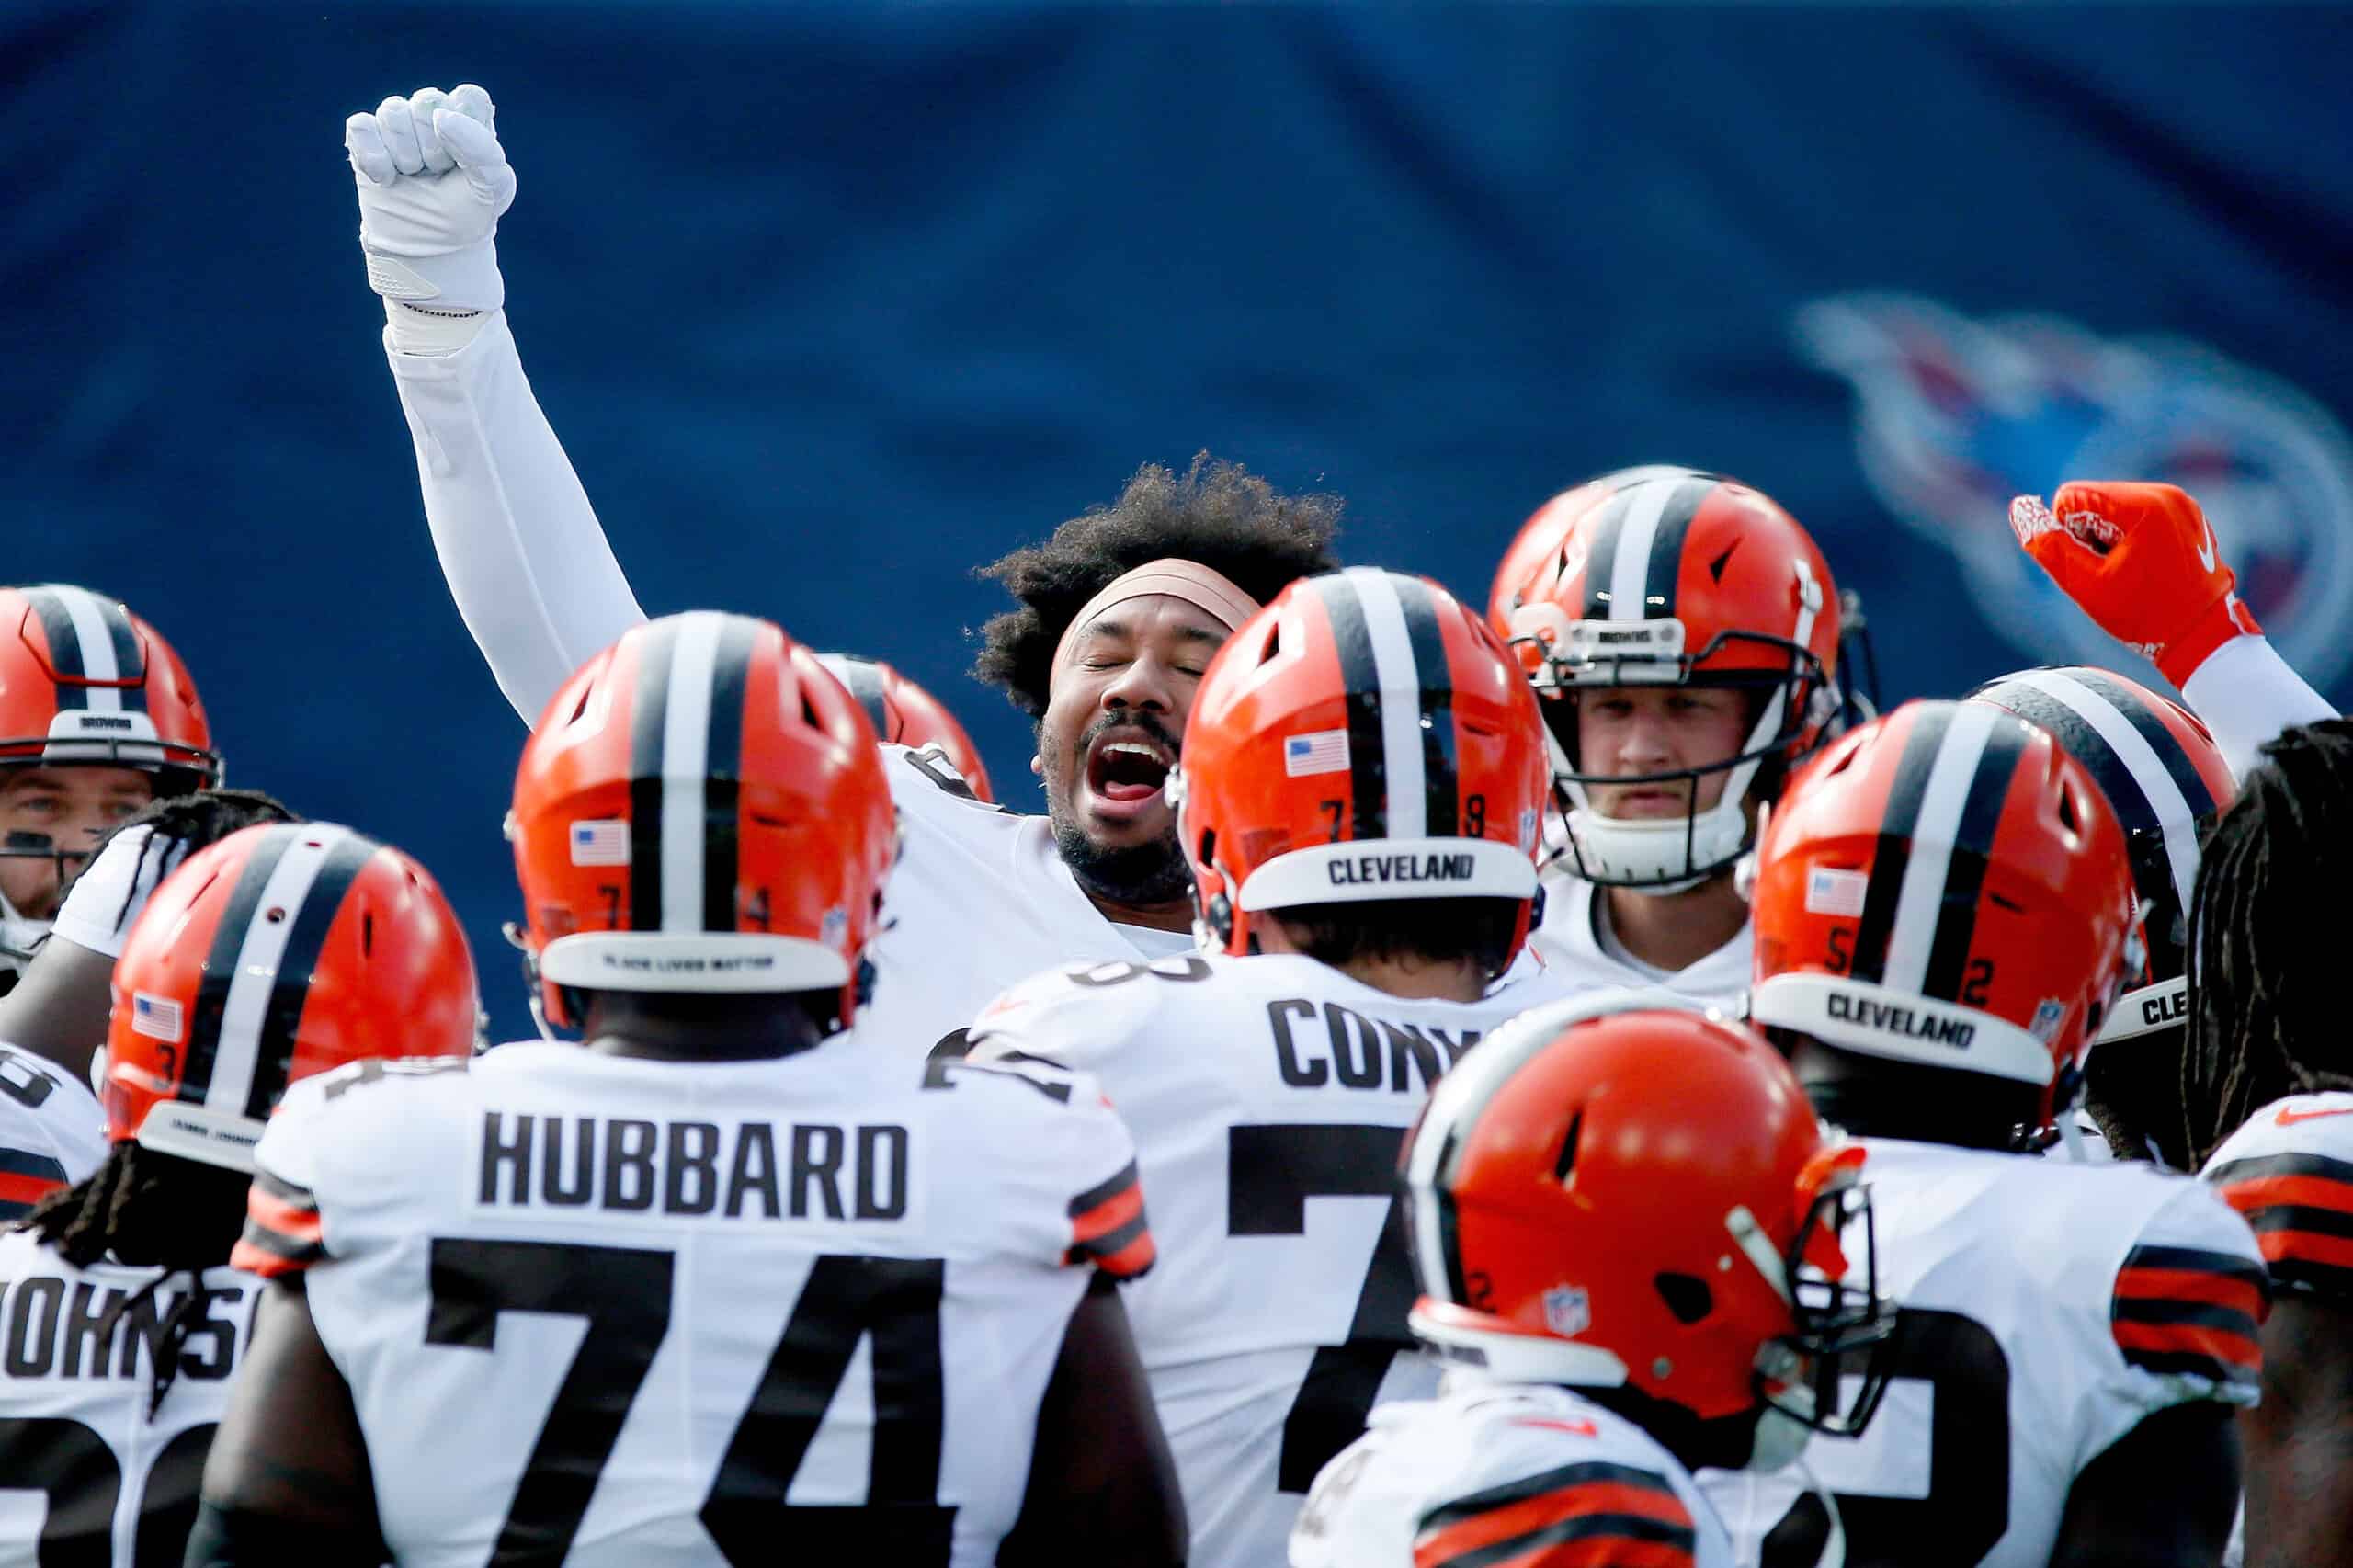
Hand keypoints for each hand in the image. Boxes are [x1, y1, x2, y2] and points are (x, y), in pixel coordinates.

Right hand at [346, 84, 515, 311]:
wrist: (431, 247)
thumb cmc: (467, 213)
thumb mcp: (492, 187)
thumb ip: (481, 148)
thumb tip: (440, 116)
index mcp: (470, 119)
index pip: (469, 98)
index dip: (467, 131)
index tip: (468, 164)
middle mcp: (432, 114)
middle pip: (428, 101)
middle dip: (435, 148)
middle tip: (438, 174)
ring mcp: (398, 125)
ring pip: (393, 111)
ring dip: (406, 154)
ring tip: (414, 177)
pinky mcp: (366, 139)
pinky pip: (361, 126)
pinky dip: (374, 156)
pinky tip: (387, 179)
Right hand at [2009, 481, 2258, 686]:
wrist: (2206, 638)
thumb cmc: (2145, 616)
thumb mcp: (2085, 585)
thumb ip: (2048, 546)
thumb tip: (2018, 508)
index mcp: (2144, 506)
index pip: (2071, 497)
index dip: (2068, 535)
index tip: (2094, 565)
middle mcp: (2166, 494)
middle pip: (2093, 500)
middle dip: (2090, 535)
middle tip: (2113, 573)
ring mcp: (2181, 503)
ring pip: (2113, 507)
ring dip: (2108, 538)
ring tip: (2131, 572)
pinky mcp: (2187, 515)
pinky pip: (2138, 515)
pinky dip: (2131, 538)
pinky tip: (2147, 568)